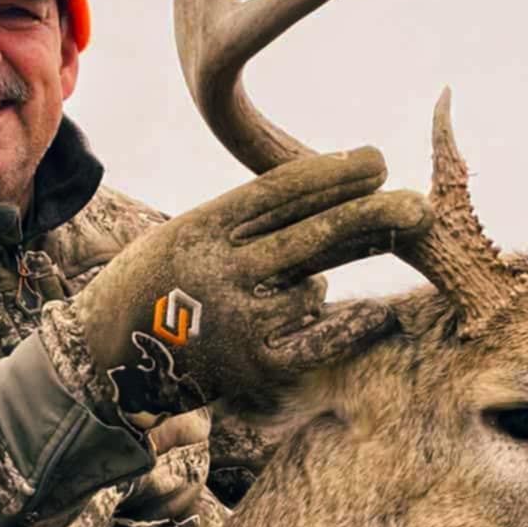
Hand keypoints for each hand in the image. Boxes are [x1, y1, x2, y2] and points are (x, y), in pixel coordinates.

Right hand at [72, 149, 428, 428]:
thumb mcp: (188, 234)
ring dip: (313, 282)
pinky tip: (380, 314)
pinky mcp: (254, 365)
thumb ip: (251, 221)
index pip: (281, 192)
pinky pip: (322, 339)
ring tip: (263, 293)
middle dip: (373, 216)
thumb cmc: (158, 286)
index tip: (377, 161)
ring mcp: (239, 319)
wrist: (107, 358)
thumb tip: (341, 201)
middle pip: (314, 234)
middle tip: (420, 206)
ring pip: (315, 285)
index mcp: (203, 226)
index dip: (334, 174)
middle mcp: (223, 270)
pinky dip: (353, 326)